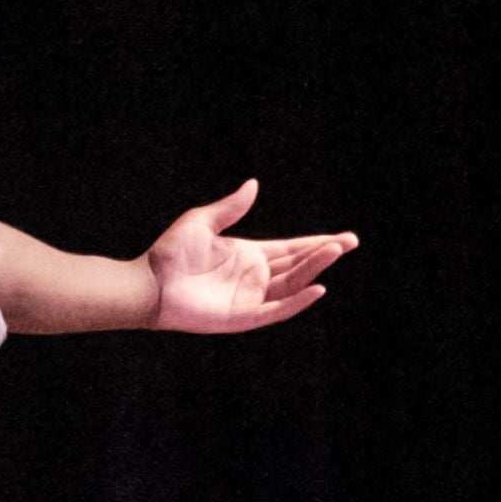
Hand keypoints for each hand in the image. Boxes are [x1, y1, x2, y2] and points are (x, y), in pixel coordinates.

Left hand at [141, 178, 352, 334]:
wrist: (149, 282)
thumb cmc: (170, 253)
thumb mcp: (202, 221)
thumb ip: (230, 207)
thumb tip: (254, 184)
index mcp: (248, 254)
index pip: (291, 248)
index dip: (316, 243)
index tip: (343, 237)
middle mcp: (254, 276)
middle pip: (298, 264)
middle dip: (324, 253)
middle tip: (350, 241)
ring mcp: (251, 297)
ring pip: (292, 282)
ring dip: (314, 268)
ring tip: (335, 251)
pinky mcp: (243, 317)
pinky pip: (277, 310)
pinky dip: (297, 301)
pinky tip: (317, 288)